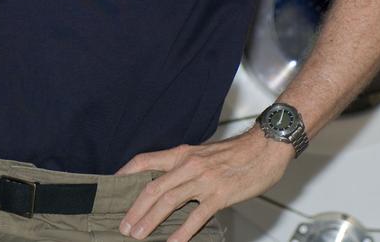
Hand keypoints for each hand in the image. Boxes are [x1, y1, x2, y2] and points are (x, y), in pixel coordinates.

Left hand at [115, 130, 293, 240]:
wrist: (267, 146)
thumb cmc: (238, 152)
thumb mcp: (205, 154)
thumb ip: (185, 167)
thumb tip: (169, 184)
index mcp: (183, 153)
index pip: (146, 160)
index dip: (126, 172)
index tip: (112, 185)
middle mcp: (189, 165)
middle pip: (152, 187)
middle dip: (135, 208)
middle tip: (124, 226)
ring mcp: (204, 180)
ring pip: (168, 201)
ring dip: (150, 220)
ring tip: (138, 235)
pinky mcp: (220, 194)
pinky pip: (196, 216)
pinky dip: (182, 232)